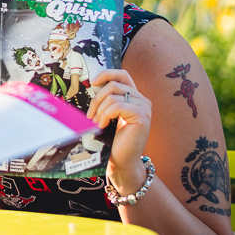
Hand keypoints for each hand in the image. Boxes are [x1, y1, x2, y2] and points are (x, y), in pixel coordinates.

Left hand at [87, 69, 151, 193]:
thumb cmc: (114, 138)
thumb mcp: (110, 114)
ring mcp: (144, 107)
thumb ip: (107, 99)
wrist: (122, 160)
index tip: (92, 82)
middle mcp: (142, 100)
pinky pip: (117, 106)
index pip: (123, 75)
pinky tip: (103, 125)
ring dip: (99, 109)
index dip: (107, 74)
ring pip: (112, 96)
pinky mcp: (142, 116)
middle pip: (113, 85)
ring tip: (96, 122)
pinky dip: (105, 115)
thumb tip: (93, 83)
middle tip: (90, 115)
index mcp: (134, 97)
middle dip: (96, 99)